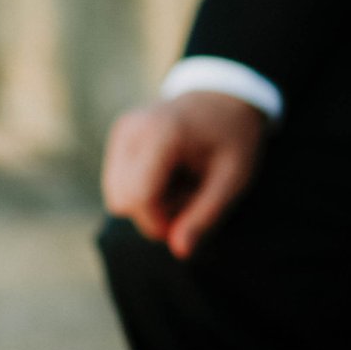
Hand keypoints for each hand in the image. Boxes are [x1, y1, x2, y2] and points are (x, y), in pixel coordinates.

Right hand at [101, 91, 267, 259]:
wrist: (225, 97)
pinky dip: (142, 190)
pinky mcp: (118, 137)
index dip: (160, 223)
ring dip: (148, 204)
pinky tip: (168, 175)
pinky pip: (118, 184)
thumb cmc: (234, 138)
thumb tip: (179, 252)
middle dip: (155, 214)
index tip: (189, 223)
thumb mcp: (233, 179)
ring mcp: (121, 132)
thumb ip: (206, 215)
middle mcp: (132, 130)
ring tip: (181, 184)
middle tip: (192, 197)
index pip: (139, 198)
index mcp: (162, 134)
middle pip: (123, 202)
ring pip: (116, 197)